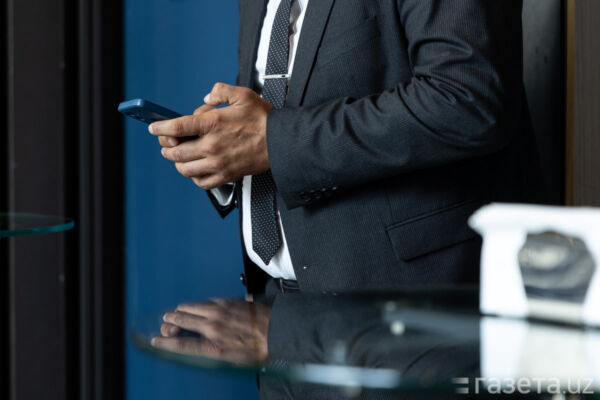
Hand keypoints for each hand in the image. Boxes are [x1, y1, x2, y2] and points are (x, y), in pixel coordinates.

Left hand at [150, 83, 273, 189]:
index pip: (176, 127)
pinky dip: (194, 177)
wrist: (281, 143)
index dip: (160, 128)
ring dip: (178, 163)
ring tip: (180, 156)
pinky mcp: (225, 176)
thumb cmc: (264, 121)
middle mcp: (211, 146)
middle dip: (167, 146)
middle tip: (168, 143)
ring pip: (184, 169)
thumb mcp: (242, 95)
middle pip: (175, 151)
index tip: (154, 128)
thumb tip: (207, 98)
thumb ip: (220, 91)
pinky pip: (201, 182)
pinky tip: (196, 169)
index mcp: (212, 124)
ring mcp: (217, 163)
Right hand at [151, 298, 270, 364]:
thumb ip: (213, 352)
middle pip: (179, 320)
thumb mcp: (232, 360)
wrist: (277, 330)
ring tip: (178, 314)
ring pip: (189, 307)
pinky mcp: (226, 301)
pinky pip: (204, 301)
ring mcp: (219, 311)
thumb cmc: (259, 349)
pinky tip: (199, 308)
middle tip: (168, 325)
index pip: (181, 345)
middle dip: (169, 323)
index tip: (155, 341)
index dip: (165, 343)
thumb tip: (201, 348)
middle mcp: (213, 327)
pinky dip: (197, 305)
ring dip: (180, 311)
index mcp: (213, 346)